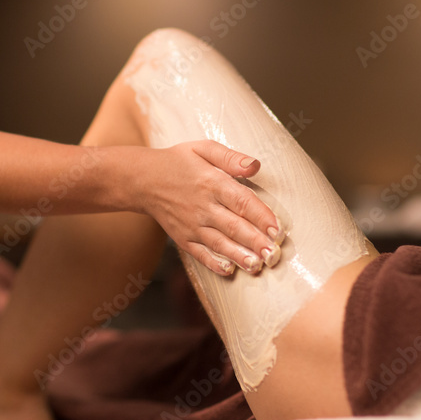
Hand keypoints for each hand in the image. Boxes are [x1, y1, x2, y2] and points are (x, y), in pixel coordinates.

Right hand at [137, 141, 282, 276]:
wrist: (143, 180)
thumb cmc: (177, 162)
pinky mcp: (183, 238)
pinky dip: (214, 263)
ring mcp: (192, 224)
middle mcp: (203, 206)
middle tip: (274, 254)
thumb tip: (255, 165)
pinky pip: (200, 254)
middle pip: (234, 226)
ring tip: (257, 266)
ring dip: (239, 256)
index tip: (277, 229)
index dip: (261, 216)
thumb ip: (230, 158)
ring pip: (220, 243)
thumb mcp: (202, 148)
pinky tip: (229, 271)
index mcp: (211, 182)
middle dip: (256, 242)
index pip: (242, 201)